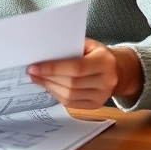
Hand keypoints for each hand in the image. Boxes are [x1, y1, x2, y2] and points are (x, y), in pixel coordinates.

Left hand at [26, 38, 143, 109]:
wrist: (119, 70)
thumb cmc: (97, 54)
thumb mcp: (89, 44)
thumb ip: (69, 48)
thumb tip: (43, 54)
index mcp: (105, 62)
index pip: (76, 67)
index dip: (53, 68)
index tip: (34, 66)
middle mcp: (107, 81)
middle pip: (71, 83)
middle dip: (47, 78)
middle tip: (31, 72)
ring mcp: (103, 95)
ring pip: (69, 95)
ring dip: (49, 87)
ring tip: (37, 79)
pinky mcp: (96, 105)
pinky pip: (72, 103)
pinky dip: (57, 95)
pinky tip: (48, 86)